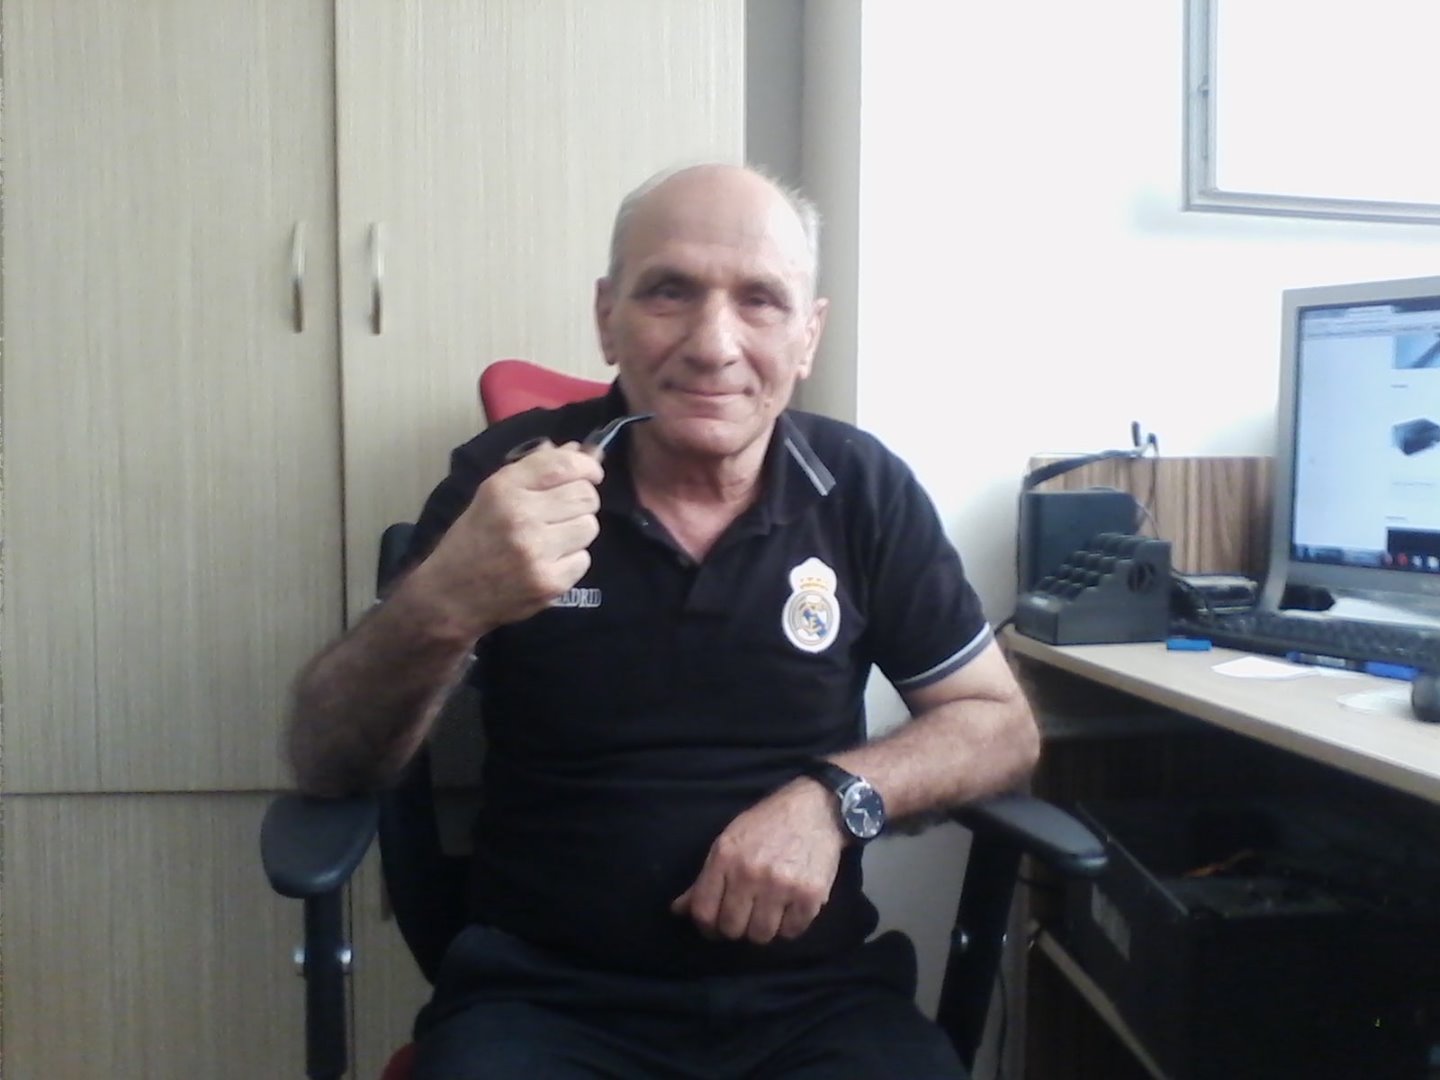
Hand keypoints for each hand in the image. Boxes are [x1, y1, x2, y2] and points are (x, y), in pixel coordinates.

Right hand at [417, 440, 603, 631]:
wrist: (450, 594)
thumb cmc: (474, 538)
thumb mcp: (493, 494)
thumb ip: (536, 468)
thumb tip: (581, 449)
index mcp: (504, 489)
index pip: (564, 465)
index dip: (587, 466)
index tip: (591, 473)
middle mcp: (521, 516)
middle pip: (585, 496)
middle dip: (582, 500)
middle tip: (563, 512)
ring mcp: (536, 552)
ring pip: (589, 526)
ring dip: (577, 530)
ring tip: (553, 538)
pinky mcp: (549, 582)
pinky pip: (584, 559)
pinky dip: (572, 560)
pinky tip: (548, 562)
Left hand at [671, 780, 844, 944]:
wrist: (815, 809)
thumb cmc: (767, 825)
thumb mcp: (729, 842)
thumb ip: (704, 879)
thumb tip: (678, 911)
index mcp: (725, 857)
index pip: (703, 912)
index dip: (707, 927)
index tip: (716, 925)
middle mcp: (750, 872)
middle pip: (731, 929)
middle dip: (737, 927)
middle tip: (747, 915)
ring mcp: (781, 885)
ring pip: (761, 936)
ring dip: (763, 928)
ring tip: (770, 911)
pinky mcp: (810, 895)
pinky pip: (792, 932)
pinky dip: (790, 926)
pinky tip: (790, 907)